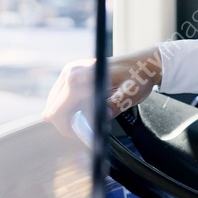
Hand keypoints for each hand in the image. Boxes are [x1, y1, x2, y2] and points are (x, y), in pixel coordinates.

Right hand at [43, 46, 163, 137]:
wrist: (144, 63)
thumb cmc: (138, 77)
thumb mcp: (129, 94)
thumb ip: (115, 105)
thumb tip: (102, 116)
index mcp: (79, 78)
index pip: (56, 112)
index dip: (67, 129)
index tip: (83, 134)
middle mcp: (70, 72)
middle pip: (52, 110)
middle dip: (67, 123)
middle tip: (87, 128)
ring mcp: (70, 71)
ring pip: (55, 104)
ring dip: (68, 115)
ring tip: (89, 118)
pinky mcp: (73, 73)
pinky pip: (62, 97)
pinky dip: (70, 107)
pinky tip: (87, 108)